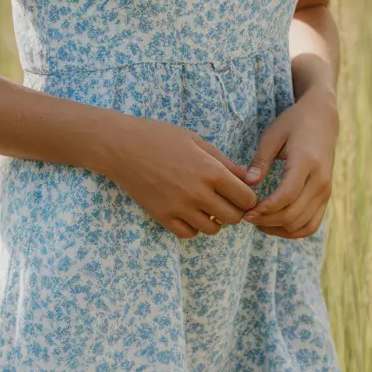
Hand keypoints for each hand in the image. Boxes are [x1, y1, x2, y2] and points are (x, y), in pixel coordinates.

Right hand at [99, 114, 258, 238]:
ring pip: (212, 229)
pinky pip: (188, 234)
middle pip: (233, 218)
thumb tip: (247, 179)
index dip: (248, 197)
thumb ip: (224, 162)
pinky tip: (189, 213)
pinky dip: (193, 227)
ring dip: (214, 220)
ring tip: (206, 206)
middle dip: (235, 211)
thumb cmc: (161, 137)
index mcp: (211, 171)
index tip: (242, 194)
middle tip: (226, 201)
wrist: (123, 147)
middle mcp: (199, 193)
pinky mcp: (163, 216)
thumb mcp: (197, 141)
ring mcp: (180, 208)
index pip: (246, 199)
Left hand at [239, 91, 338, 237]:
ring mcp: (326, 191)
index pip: (287, 196)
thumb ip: (260, 160)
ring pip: (303, 225)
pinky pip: (312, 225)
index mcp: (306, 162)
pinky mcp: (326, 197)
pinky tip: (275, 224)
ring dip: (279, 229)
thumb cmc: (293, 124)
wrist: (322, 119)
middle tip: (246, 217)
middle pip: (293, 214)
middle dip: (267, 221)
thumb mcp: (272, 135)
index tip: (247, 213)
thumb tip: (248, 183)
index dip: (266, 209)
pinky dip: (293, 231)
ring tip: (258, 222)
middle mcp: (320, 181)